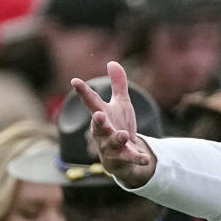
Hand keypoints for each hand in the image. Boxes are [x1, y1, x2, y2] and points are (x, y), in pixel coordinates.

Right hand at [71, 61, 156, 188]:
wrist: (122, 156)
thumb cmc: (118, 125)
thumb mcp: (121, 104)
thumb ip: (118, 85)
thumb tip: (112, 62)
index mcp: (102, 115)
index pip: (91, 102)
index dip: (83, 91)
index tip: (74, 81)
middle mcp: (103, 131)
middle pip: (98, 126)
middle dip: (98, 121)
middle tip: (98, 115)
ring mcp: (111, 146)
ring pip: (112, 143)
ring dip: (117, 138)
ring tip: (123, 134)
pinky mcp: (122, 158)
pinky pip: (130, 158)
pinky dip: (137, 158)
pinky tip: (145, 158)